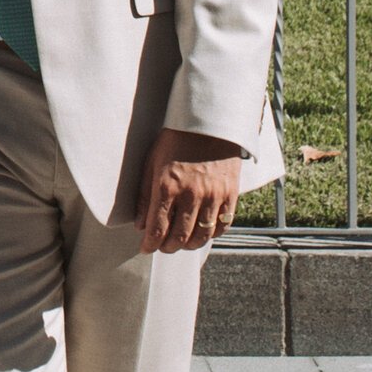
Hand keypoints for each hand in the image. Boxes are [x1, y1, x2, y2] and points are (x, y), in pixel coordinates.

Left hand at [140, 126, 240, 252]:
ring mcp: (213, 196)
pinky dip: (212, 235)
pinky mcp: (230, 194)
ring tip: (182, 243)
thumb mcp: (151, 162)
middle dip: (168, 247)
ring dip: (189, 245)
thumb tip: (140, 225)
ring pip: (202, 236)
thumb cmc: (176, 140)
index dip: (150, 244)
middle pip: (179, 237)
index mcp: (167, 186)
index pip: (157, 228)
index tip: (146, 248)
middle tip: (163, 247)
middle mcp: (191, 195)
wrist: (208, 122)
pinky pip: (222, 225)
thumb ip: (145, 196)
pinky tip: (203, 232)